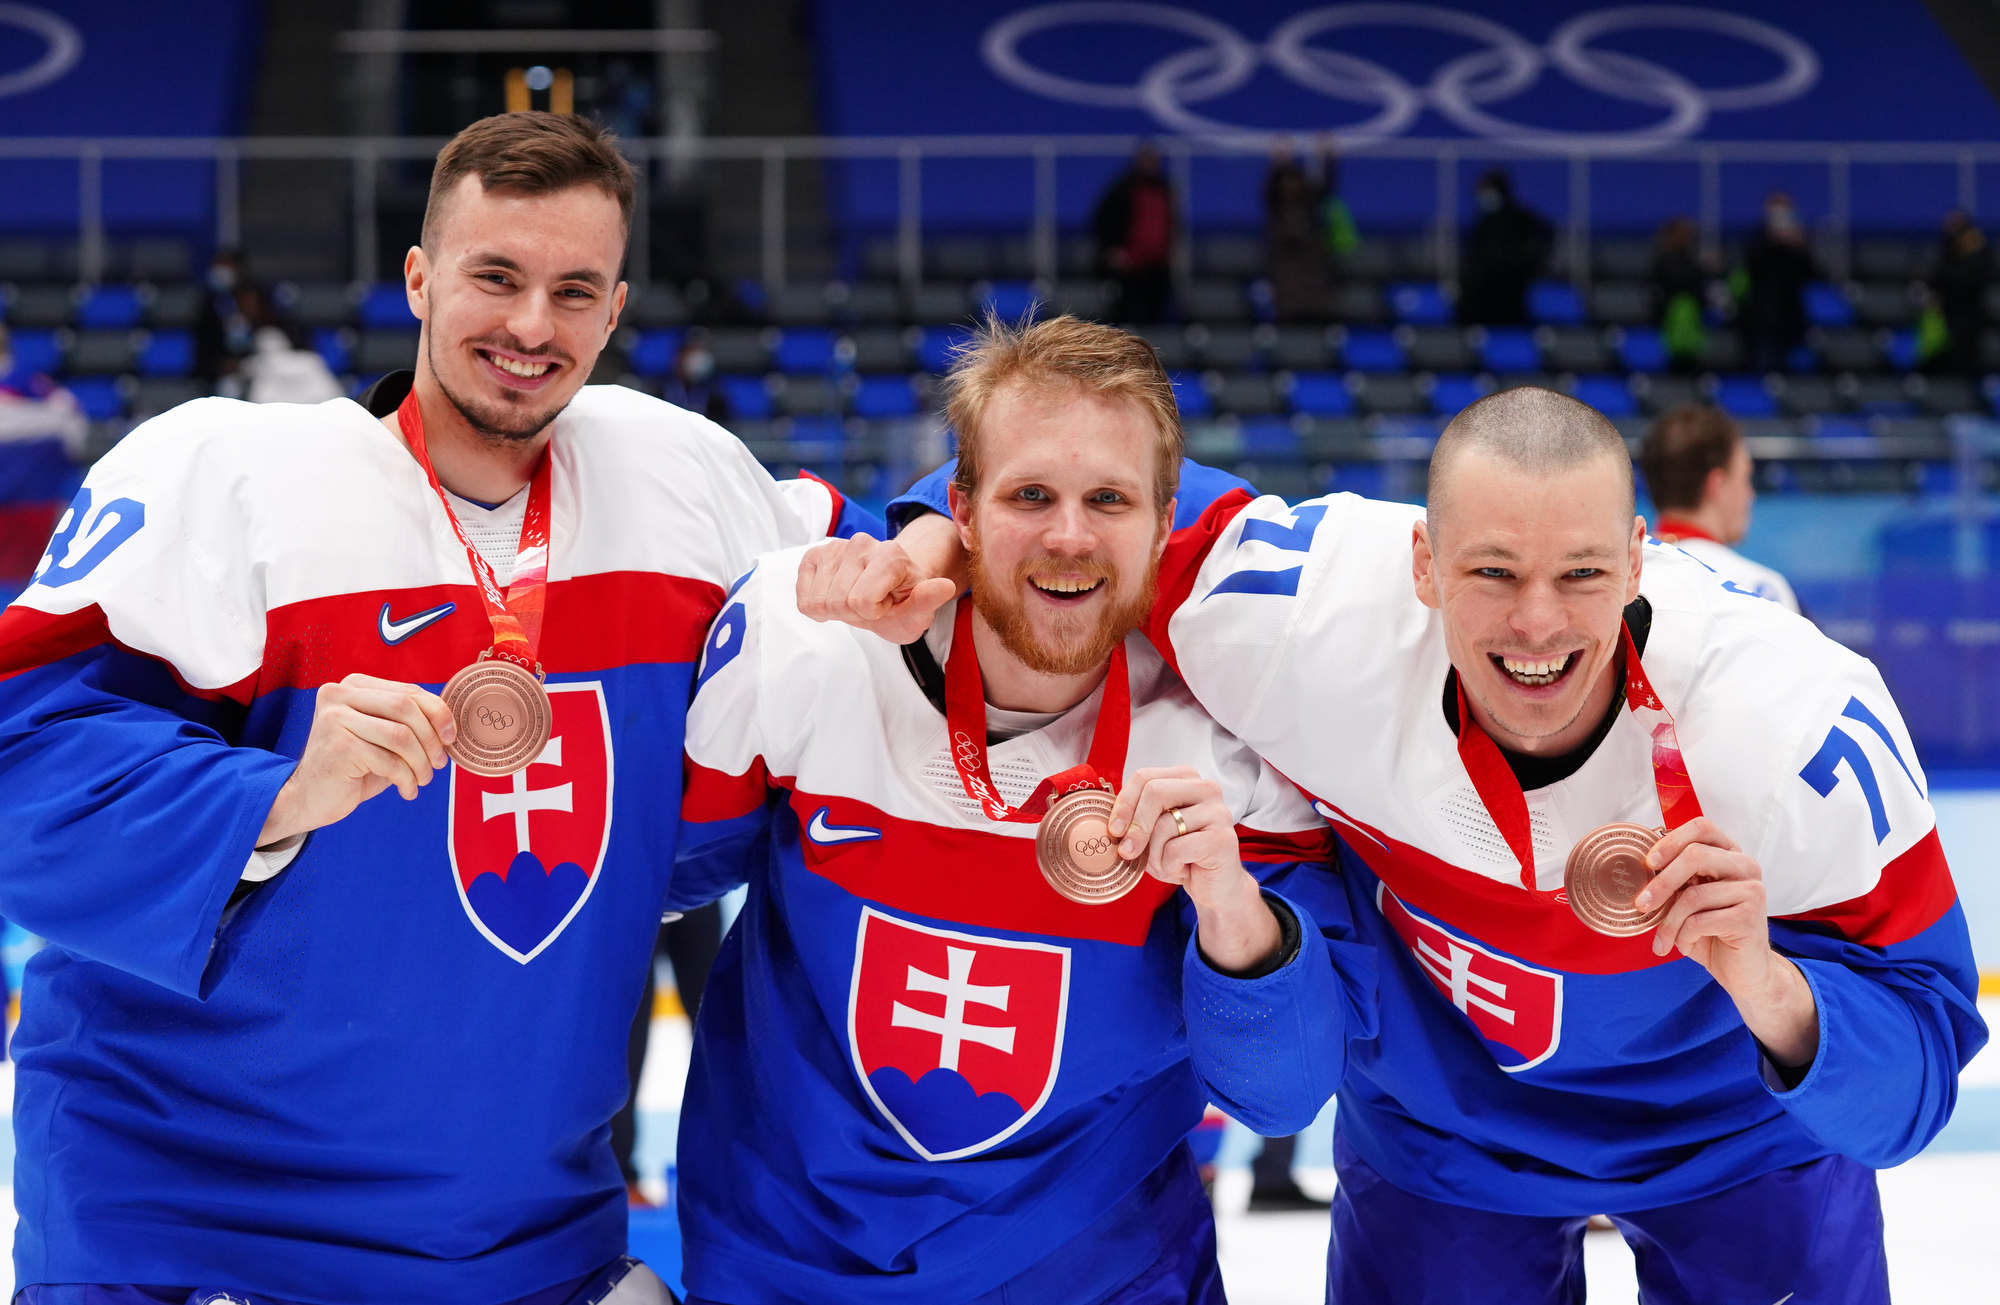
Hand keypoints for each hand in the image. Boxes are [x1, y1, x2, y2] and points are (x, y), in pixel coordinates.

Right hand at [258, 673, 455, 845]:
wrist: (310, 797)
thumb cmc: (354, 766)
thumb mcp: (383, 736)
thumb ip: (408, 721)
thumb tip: (450, 721)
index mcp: (354, 685)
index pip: (408, 691)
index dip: (438, 713)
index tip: (450, 737)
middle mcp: (339, 695)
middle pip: (406, 708)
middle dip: (431, 739)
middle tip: (438, 763)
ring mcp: (334, 719)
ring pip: (401, 736)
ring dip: (421, 763)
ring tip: (422, 779)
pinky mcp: (338, 747)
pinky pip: (389, 761)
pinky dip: (406, 779)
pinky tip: (407, 790)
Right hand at [795, 531, 958, 643]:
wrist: (887, 591)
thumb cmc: (903, 604)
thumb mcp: (920, 612)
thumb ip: (928, 600)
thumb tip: (945, 586)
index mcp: (891, 555)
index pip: (862, 602)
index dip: (873, 614)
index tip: (887, 606)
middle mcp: (862, 543)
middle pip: (838, 601)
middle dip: (853, 613)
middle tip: (871, 605)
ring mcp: (835, 546)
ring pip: (818, 600)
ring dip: (836, 608)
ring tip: (856, 599)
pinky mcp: (815, 555)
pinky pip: (803, 595)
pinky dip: (817, 604)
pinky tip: (837, 595)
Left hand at [1108, 766, 1277, 970]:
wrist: (1214, 887)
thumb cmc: (1181, 856)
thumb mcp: (1152, 833)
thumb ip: (1135, 819)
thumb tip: (1110, 822)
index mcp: (1186, 779)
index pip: (1145, 777)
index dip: (1124, 803)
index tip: (1114, 829)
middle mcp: (1206, 788)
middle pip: (1155, 792)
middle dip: (1135, 825)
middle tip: (1125, 851)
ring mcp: (1218, 812)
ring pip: (1164, 825)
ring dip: (1155, 854)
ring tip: (1166, 864)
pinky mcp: (1222, 838)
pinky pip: (1177, 849)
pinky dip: (1170, 866)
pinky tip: (1183, 870)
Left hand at [1636, 818, 1769, 981]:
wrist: (1742, 971)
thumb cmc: (1711, 933)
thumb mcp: (1688, 902)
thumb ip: (1675, 881)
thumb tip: (1641, 868)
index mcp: (1730, 855)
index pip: (1702, 828)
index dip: (1671, 841)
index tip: (1649, 863)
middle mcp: (1746, 866)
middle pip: (1695, 856)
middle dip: (1661, 883)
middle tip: (1641, 905)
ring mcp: (1752, 890)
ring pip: (1693, 895)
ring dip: (1669, 922)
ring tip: (1664, 941)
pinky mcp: (1750, 917)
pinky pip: (1700, 921)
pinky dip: (1683, 936)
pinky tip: (1685, 946)